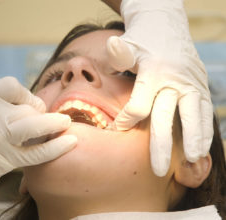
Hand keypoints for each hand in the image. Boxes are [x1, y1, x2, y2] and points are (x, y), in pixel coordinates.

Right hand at [0, 77, 76, 218]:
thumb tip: (17, 99)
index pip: (11, 85)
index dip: (25, 92)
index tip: (28, 101)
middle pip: (27, 107)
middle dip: (39, 111)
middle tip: (43, 117)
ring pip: (35, 125)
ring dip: (54, 124)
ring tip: (66, 122)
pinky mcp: (5, 161)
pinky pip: (37, 152)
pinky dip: (56, 147)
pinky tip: (70, 141)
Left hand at [105, 0, 212, 175]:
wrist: (168, 27)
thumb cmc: (143, 40)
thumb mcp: (129, 43)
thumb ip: (120, 52)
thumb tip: (111, 46)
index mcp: (154, 71)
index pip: (140, 104)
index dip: (128, 119)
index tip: (118, 129)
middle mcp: (175, 79)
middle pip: (167, 116)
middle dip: (162, 145)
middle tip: (158, 169)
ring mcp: (191, 83)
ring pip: (193, 116)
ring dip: (193, 140)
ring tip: (190, 162)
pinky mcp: (201, 86)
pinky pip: (205, 111)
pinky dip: (205, 130)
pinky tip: (202, 148)